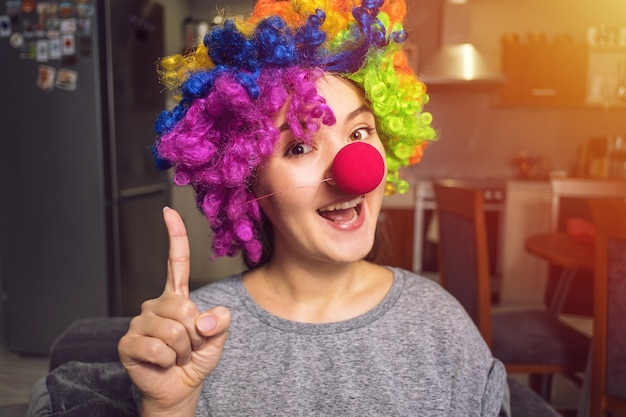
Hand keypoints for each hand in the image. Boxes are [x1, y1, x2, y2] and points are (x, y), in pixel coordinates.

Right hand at [118, 207, 230, 415]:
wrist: (180, 388)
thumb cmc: (196, 359)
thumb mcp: (218, 338)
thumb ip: (220, 322)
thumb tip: (204, 318)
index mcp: (176, 297)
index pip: (175, 262)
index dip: (174, 237)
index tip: (168, 212)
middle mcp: (155, 305)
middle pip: (183, 307)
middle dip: (195, 333)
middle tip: (190, 346)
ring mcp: (139, 323)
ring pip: (173, 330)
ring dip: (183, 349)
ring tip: (176, 355)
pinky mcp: (128, 343)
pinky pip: (157, 348)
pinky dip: (168, 360)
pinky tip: (163, 363)